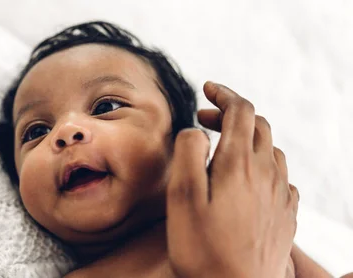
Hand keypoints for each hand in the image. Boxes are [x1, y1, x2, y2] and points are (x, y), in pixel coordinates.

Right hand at [165, 81, 298, 277]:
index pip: (241, 111)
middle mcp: (267, 174)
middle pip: (259, 126)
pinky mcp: (286, 215)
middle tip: (205, 120)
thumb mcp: (182, 197)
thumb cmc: (202, 249)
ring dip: (249, 139)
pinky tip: (249, 180)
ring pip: (273, 149)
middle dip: (232, 114)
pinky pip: (281, 177)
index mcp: (240, 164)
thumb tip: (197, 131)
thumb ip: (188, 153)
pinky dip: (263, 165)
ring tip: (224, 148)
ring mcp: (280, 195)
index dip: (224, 94)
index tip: (208, 88)